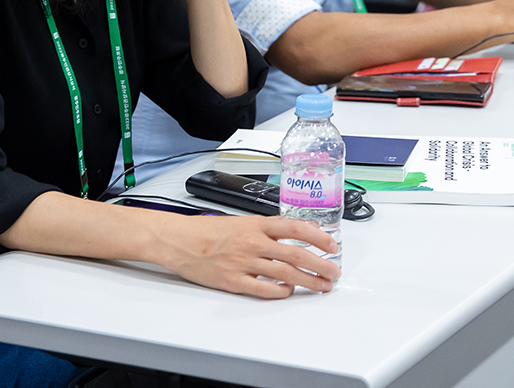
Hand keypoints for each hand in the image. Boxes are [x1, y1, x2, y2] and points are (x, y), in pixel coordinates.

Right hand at [156, 215, 340, 297]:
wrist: (179, 241)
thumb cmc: (208, 230)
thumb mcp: (242, 221)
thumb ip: (269, 227)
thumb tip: (298, 229)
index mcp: (256, 224)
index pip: (295, 228)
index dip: (318, 237)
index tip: (332, 245)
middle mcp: (253, 242)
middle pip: (295, 254)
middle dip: (320, 265)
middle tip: (334, 272)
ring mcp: (244, 263)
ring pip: (284, 273)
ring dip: (307, 281)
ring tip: (321, 286)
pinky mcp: (233, 281)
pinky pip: (264, 289)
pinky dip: (280, 292)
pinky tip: (290, 292)